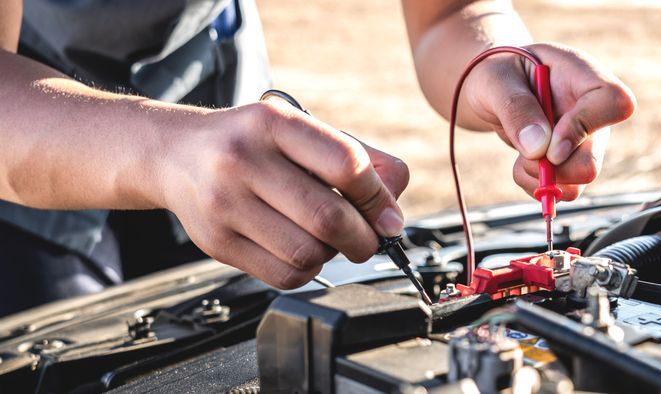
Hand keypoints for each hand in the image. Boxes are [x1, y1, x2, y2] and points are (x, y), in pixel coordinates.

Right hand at [154, 99, 408, 288]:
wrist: (176, 154)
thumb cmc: (254, 143)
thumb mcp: (302, 130)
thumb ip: (359, 158)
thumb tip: (394, 205)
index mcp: (274, 123)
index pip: (347, 164)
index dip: (378, 197)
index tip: (388, 215)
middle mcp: (243, 159)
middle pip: (329, 217)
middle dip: (364, 238)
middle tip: (370, 239)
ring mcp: (225, 203)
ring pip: (308, 253)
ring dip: (334, 255)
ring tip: (330, 240)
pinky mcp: (216, 242)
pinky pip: (284, 274)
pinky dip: (307, 269)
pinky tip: (302, 249)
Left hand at [463, 43, 635, 199]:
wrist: (496, 92)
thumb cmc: (499, 76)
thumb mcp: (496, 81)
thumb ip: (516, 108)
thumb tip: (539, 150)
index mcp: (583, 77)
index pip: (614, 102)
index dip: (583, 128)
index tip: (549, 143)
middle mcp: (593, 112)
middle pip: (593, 160)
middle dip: (553, 168)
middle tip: (525, 154)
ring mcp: (587, 139)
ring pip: (580, 179)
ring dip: (543, 178)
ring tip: (521, 154)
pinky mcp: (574, 161)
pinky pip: (565, 190)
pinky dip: (536, 185)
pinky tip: (523, 163)